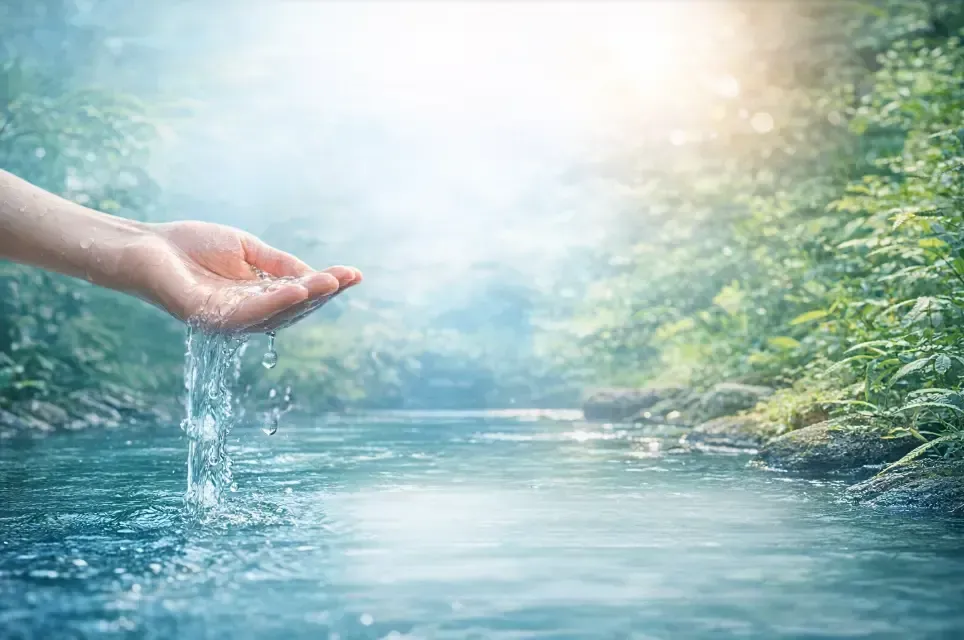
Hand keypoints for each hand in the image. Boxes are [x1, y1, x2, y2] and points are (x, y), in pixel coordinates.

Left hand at [124, 221, 361, 332]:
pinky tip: (297, 289)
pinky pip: (249, 313)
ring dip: (306, 298)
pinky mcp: (210, 318)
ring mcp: (229, 320)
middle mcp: (247, 315)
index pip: (299, 294)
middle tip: (348, 278)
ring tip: (330, 282)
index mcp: (257, 298)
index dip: (326, 285)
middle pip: (294, 308)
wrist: (146, 246)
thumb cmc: (190, 246)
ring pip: (277, 313)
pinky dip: (275, 302)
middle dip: (323, 293)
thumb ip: (278, 263)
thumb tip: (314, 275)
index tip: (353, 274)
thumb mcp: (246, 249)